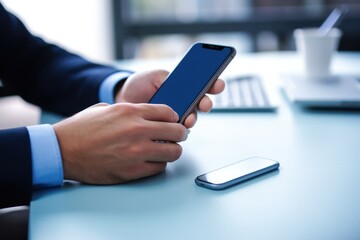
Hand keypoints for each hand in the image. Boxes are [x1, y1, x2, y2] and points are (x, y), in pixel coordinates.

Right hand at [53, 103, 187, 183]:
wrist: (62, 151)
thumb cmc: (81, 129)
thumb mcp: (105, 109)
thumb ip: (131, 111)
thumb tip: (149, 117)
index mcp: (131, 111)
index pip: (169, 112)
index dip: (174, 117)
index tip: (174, 121)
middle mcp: (137, 130)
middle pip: (177, 131)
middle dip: (180, 133)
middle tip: (177, 136)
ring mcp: (136, 152)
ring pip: (174, 152)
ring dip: (172, 150)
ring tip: (165, 150)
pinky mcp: (132, 171)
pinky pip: (160, 167)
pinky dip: (159, 164)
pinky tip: (151, 160)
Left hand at [115, 70, 224, 127]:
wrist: (124, 99)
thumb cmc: (141, 84)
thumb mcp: (154, 76)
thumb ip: (167, 78)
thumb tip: (177, 84)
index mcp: (184, 86)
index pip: (204, 84)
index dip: (214, 84)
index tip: (217, 84)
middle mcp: (185, 101)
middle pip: (202, 104)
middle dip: (206, 104)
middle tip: (204, 105)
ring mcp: (177, 115)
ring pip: (192, 119)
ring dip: (192, 119)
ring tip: (188, 120)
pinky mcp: (168, 127)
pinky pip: (177, 130)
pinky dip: (178, 130)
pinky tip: (174, 128)